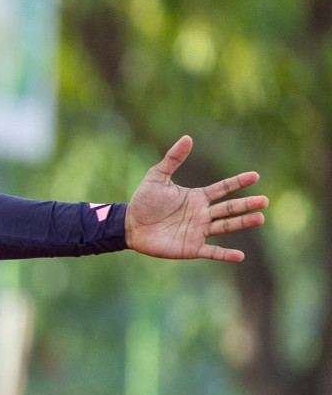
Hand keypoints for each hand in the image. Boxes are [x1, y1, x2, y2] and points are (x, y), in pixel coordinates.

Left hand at [126, 136, 267, 261]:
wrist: (129, 226)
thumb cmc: (143, 201)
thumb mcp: (156, 177)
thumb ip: (172, 159)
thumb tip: (187, 138)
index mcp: (197, 197)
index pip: (223, 188)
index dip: (238, 182)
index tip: (255, 176)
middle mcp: (202, 214)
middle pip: (229, 208)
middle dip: (246, 204)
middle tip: (264, 201)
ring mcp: (198, 231)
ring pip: (225, 226)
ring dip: (242, 223)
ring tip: (259, 218)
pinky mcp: (191, 248)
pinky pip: (212, 251)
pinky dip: (225, 254)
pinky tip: (239, 256)